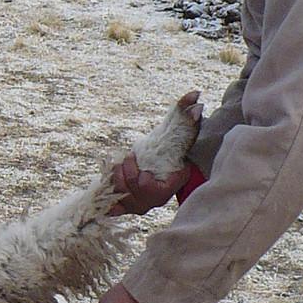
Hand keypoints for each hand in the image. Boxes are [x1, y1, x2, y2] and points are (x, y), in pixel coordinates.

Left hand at [108, 91, 203, 215]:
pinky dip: (107, 195)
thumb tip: (195, 94)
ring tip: (117, 163)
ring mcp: (139, 207)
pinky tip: (107, 182)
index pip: (145, 186)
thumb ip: (188, 118)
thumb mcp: (182, 137)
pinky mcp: (126, 208)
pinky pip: (111, 207)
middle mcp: (153, 202)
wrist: (167, 171)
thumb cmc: (174, 152)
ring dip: (114, 177)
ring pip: (118, 195)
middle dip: (123, 170)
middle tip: (124, 156)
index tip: (132, 153)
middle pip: (129, 190)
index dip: (135, 172)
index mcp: (167, 189)